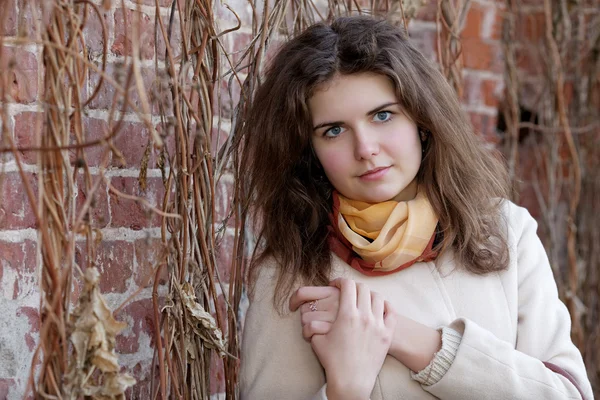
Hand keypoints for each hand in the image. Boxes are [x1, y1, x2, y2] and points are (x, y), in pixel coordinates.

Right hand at [289, 280, 441, 373]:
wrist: (351, 381)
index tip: (335, 285)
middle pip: (362, 288)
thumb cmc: (333, 361)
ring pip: (378, 297)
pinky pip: (391, 311)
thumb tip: (306, 313)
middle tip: (347, 292)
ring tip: (362, 299)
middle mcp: (364, 316)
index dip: (340, 281)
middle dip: (353, 286)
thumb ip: (313, 322)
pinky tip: (377, 308)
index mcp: (347, 315)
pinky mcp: (387, 334)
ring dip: (368, 294)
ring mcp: (379, 324)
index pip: (347, 285)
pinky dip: (384, 305)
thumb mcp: (316, 339)